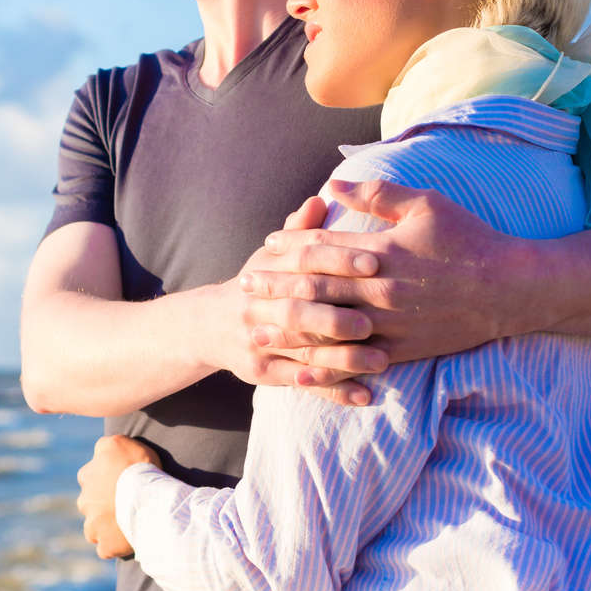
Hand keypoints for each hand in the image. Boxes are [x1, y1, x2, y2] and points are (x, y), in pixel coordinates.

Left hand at [76, 435, 158, 559]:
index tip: (120, 482)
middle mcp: (84, 501)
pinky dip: (114, 546)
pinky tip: (128, 539)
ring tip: (127, 523)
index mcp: (86, 476)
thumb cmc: (136, 467)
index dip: (105, 479)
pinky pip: (106, 548)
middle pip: (91, 504)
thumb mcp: (117, 443)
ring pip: (95, 527)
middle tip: (125, 503)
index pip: (89, 476)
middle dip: (103, 504)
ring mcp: (93, 526)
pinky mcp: (105, 545)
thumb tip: (100, 453)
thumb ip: (104, 447)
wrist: (148, 497)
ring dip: (106, 526)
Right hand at [229, 195, 387, 405]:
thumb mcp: (271, 254)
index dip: (338, 260)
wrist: (208, 325)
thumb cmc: (257, 283)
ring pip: (304, 353)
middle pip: (297, 312)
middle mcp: (260, 307)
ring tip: (382, 360)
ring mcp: (261, 343)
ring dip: (343, 359)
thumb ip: (301, 231)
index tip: (374, 262)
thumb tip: (323, 197)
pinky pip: (304, 383)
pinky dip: (335, 390)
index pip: (304, 262)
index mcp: (268, 272)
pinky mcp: (265, 373)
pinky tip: (366, 394)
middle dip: (335, 317)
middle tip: (373, 321)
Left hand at [248, 180, 521, 387]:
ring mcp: (389, 325)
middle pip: (314, 289)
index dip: (290, 245)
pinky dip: (325, 365)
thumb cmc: (468, 240)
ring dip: (289, 329)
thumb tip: (332, 184)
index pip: (322, 249)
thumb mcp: (425, 204)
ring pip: (328, 329)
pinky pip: (355, 362)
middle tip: (245, 285)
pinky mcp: (402, 351)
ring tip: (258, 327)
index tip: (267, 244)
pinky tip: (302, 369)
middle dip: (276, 287)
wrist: (510, 290)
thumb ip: (376, 194)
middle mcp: (379, 290)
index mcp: (381, 252)